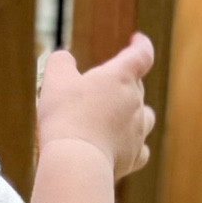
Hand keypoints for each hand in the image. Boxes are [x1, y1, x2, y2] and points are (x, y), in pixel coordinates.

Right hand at [37, 33, 155, 182]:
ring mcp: (138, 131)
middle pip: (137, 87)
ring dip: (134, 114)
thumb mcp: (55, 80)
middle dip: (122, 84)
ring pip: (146, 117)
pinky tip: (122, 147)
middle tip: (99, 89)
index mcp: (121, 77)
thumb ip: (60, 62)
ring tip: (117, 117)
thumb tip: (64, 59)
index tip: (138, 40)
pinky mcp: (134, 158)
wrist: (76, 162)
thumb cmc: (66, 116)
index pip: (141, 54)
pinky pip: (141, 149)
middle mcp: (136, 102)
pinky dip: (133, 146)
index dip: (141, 45)